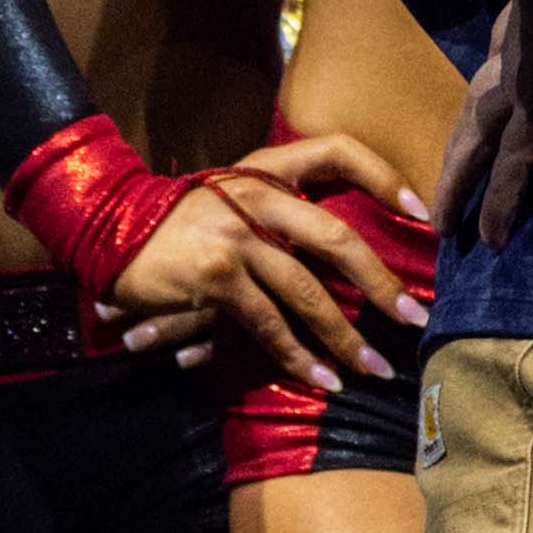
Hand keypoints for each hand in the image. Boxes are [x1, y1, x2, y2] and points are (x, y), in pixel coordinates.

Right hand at [99, 135, 433, 393]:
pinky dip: (297, 357)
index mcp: (266, 168)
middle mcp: (255, 195)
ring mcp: (235, 236)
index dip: (384, 177)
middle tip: (415, 316)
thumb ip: (280, 209)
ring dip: (345, 337)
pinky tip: (322, 380)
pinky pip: (267, 324)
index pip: (338, 151)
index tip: (424, 214)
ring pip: (307, 292)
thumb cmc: (180, 218)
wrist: (108, 225)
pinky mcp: (216, 276)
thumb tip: (346, 251)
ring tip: (376, 368)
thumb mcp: (231, 193)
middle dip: (381, 282)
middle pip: (336, 237)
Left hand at [432, 0, 532, 254]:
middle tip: (440, 210)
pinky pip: (515, 163)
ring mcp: (516, 80)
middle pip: (473, 122)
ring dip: (460, 186)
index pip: (491, 84)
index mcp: (519, 32)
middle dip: (457, 164)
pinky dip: (502, 201)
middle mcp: (511, 61)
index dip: (477, 121)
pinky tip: (491, 237)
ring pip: (477, 145)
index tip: (470, 146)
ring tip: (445, 229)